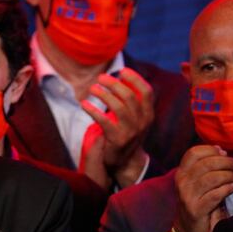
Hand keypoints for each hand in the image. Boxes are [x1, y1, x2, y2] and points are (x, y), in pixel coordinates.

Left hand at [81, 68, 153, 187]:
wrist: (122, 160)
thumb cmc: (124, 132)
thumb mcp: (133, 117)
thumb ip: (130, 99)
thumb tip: (122, 76)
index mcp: (148, 114)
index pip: (146, 91)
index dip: (134, 79)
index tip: (121, 70)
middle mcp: (143, 122)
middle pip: (129, 96)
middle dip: (113, 83)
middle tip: (100, 77)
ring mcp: (131, 131)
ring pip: (118, 107)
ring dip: (103, 94)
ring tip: (92, 88)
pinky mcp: (117, 139)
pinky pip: (104, 121)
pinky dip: (92, 110)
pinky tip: (84, 104)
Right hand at [173, 145, 232, 231]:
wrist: (187, 229)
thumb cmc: (197, 202)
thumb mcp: (195, 182)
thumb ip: (204, 167)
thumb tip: (221, 150)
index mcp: (181, 173)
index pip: (193, 153)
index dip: (210, 149)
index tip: (224, 152)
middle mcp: (181, 183)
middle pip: (205, 163)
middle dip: (226, 162)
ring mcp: (187, 196)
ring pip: (211, 178)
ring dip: (228, 175)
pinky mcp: (196, 209)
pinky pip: (215, 195)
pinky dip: (226, 190)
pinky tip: (232, 188)